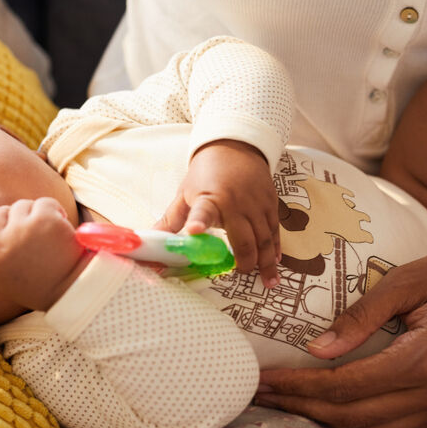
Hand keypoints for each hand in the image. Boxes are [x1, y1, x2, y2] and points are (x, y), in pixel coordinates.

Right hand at [0, 198, 86, 310]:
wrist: (74, 290)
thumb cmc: (39, 288)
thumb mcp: (5, 284)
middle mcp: (2, 243)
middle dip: (11, 217)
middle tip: (28, 229)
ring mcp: (23, 229)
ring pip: (21, 206)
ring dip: (34, 214)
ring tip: (47, 234)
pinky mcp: (45, 220)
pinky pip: (43, 203)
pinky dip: (53, 210)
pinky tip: (60, 227)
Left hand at [155, 139, 280, 285]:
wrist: (234, 146)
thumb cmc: (205, 173)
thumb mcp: (185, 194)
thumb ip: (171, 221)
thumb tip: (151, 243)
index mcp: (209, 199)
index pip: (202, 212)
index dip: (198, 222)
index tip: (194, 231)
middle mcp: (235, 202)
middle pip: (244, 239)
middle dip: (245, 260)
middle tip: (242, 273)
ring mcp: (256, 203)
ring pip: (264, 238)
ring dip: (266, 261)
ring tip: (268, 281)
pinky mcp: (271, 203)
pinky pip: (275, 230)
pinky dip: (276, 248)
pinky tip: (275, 262)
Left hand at [256, 206, 426, 427]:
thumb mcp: (409, 279)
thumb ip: (363, 316)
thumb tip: (318, 348)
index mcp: (423, 360)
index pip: (345, 386)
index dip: (299, 387)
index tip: (264, 381)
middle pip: (354, 416)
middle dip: (302, 407)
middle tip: (262, 395)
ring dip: (328, 421)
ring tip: (290, 402)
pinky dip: (360, 425)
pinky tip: (334, 409)